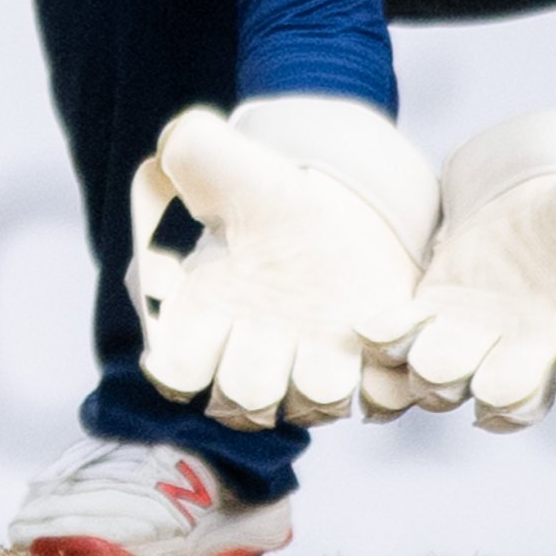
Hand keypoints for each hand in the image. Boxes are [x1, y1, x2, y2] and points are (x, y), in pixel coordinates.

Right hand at [128, 96, 438, 431]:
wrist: (340, 211)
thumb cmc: (268, 196)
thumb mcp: (225, 162)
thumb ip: (190, 150)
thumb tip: (174, 147)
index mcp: (207, 318)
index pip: (178, 373)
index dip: (185, 363)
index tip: (210, 318)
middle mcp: (256, 358)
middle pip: (245, 401)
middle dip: (254, 375)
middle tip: (271, 332)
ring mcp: (315, 372)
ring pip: (311, 408)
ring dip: (319, 382)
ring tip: (330, 340)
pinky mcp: (373, 368)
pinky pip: (379, 400)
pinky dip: (381, 383)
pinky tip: (377, 338)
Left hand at [364, 109, 555, 431]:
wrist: (526, 216)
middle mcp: (532, 360)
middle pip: (519, 391)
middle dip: (507, 390)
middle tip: (493, 388)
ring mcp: (475, 352)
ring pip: (454, 383)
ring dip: (438, 378)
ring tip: (425, 367)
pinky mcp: (427, 328)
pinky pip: (404, 349)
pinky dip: (389, 347)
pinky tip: (373, 334)